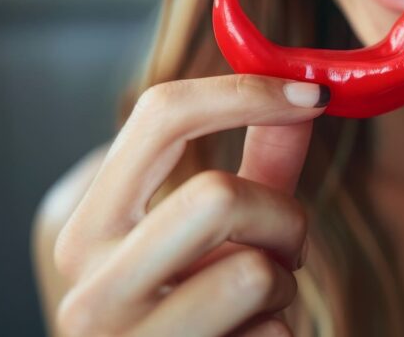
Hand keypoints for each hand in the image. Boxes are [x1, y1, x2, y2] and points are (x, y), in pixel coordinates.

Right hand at [52, 75, 328, 335]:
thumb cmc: (200, 310)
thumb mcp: (221, 232)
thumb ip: (260, 164)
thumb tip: (306, 90)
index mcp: (90, 230)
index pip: (160, 115)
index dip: (248, 91)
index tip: (313, 95)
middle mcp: (91, 289)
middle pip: (218, 195)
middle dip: (280, 216)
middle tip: (284, 247)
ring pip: (254, 272)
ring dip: (284, 285)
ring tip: (258, 305)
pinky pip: (272, 335)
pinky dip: (281, 333)